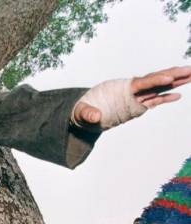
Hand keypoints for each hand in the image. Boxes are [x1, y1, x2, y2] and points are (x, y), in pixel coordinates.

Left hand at [73, 65, 190, 124]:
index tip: (169, 78)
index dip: (155, 80)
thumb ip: (88, 113)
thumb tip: (94, 116)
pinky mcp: (137, 106)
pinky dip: (166, 98)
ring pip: (159, 88)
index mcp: (122, 89)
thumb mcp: (82, 113)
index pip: (141, 83)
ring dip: (175, 82)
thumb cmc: (82, 112)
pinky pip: (154, 100)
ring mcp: (136, 98)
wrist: (83, 115)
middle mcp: (132, 91)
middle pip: (155, 80)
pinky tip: (178, 96)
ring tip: (190, 75)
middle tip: (190, 69)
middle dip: (172, 74)